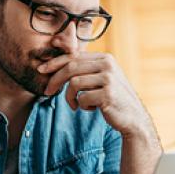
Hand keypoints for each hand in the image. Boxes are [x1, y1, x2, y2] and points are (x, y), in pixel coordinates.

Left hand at [38, 52, 155, 139]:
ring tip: (77, 105)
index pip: (74, 56)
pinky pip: (82, 98)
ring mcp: (109, 78)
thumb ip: (85, 70)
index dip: (55, 63)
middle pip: (71, 68)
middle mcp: (107, 64)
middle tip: (47, 92)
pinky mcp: (107, 94)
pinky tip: (92, 109)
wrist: (133, 117)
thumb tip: (56, 65)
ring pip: (74, 83)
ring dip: (70, 97)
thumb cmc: (112, 99)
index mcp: (105, 58)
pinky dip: (82, 106)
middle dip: (55, 80)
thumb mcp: (101, 79)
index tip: (41, 70)